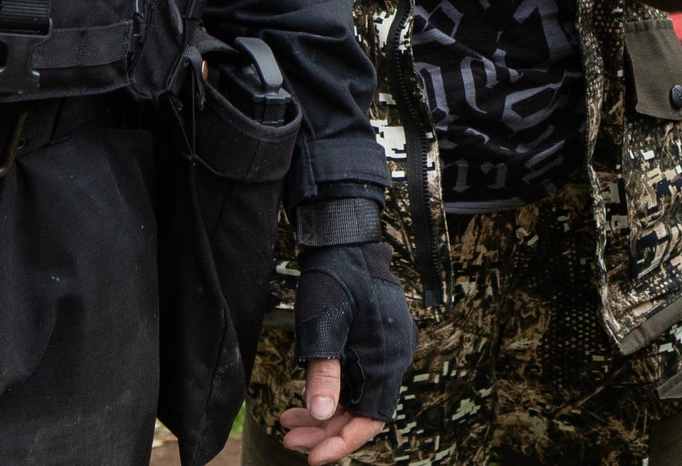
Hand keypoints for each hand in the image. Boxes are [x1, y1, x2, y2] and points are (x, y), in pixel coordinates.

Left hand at [287, 240, 414, 456]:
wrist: (343, 237)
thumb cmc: (333, 277)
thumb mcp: (322, 327)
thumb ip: (324, 372)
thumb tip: (322, 414)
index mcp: (388, 355)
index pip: (372, 417)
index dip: (344, 441)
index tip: (314, 457)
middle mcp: (392, 355)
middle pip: (362, 410)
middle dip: (326, 430)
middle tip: (290, 438)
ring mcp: (384, 347)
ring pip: (356, 396)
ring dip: (324, 413)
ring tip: (288, 422)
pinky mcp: (373, 340)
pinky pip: (355, 378)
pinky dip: (330, 391)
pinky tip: (302, 400)